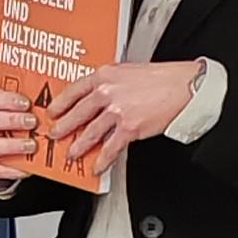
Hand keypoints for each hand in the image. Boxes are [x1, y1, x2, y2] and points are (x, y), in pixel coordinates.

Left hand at [51, 58, 203, 170]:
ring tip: (72, 153)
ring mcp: (117, 111)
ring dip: (79, 146)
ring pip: (90, 132)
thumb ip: (110, 83)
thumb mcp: (128, 71)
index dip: (60, 103)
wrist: (184, 86)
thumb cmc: (161, 78)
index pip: (74, 90)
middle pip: (77, 113)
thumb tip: (97, 96)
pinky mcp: (129, 127)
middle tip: (55, 135)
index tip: (52, 112)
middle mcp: (107, 92)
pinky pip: (110, 147)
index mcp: (105, 75)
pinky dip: (102, 159)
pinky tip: (97, 166)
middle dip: (63, 127)